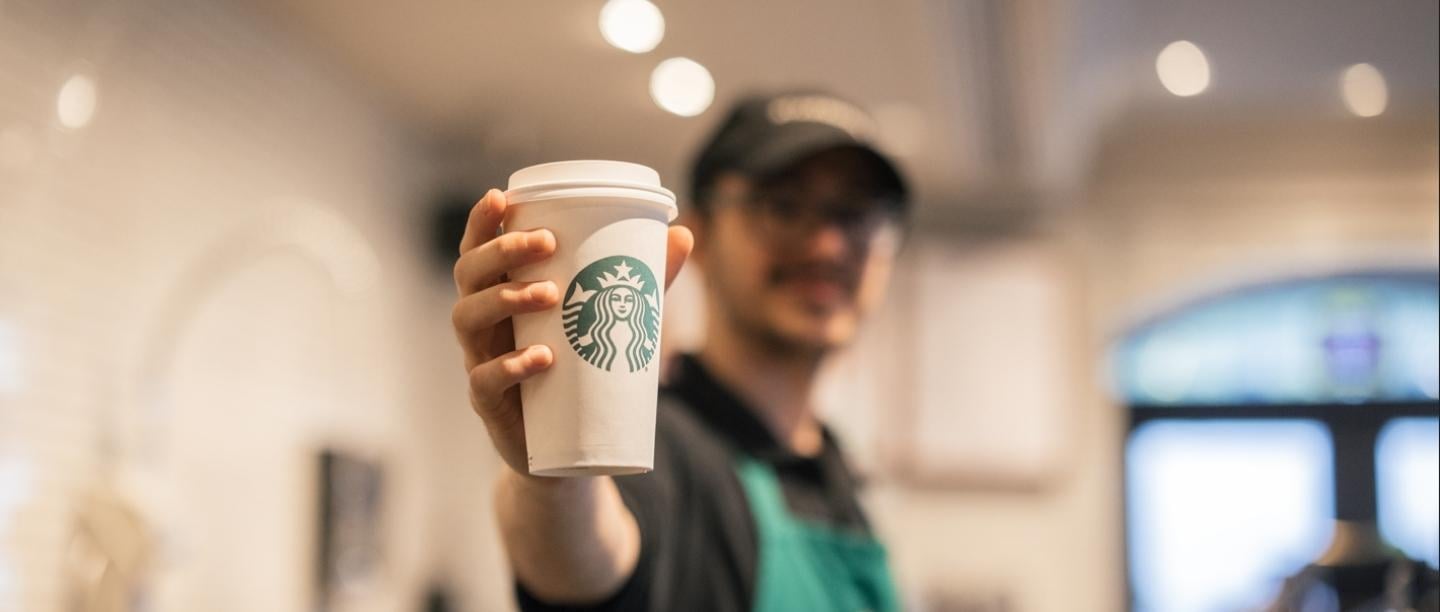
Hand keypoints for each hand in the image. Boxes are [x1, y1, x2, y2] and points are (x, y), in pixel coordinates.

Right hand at [452, 189, 693, 475]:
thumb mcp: (614, 319)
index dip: (481, 222)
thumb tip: (682, 234)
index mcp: (501, 294)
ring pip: (467, 319)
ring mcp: (479, 361)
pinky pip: (485, 380)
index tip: (502, 196)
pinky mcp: (488, 404)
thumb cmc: (584, 370)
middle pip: (468, 276)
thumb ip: (643, 280)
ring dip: (504, 298)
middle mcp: (482, 323)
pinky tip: (542, 357)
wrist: (569, 451)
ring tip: (549, 294)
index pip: (478, 250)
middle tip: (544, 242)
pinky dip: (511, 365)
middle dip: (500, 252)